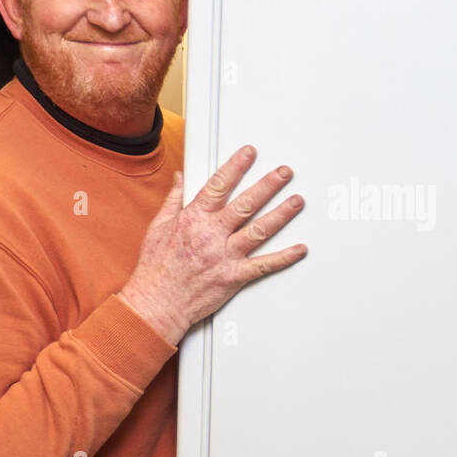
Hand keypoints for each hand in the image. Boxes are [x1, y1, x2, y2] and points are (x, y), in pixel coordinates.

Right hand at [119, 145, 306, 344]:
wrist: (157, 303)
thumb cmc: (157, 268)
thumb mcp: (158, 226)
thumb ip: (174, 199)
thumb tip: (180, 179)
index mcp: (194, 219)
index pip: (219, 186)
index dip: (236, 166)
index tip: (250, 153)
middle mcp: (212, 234)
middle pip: (246, 204)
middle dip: (269, 185)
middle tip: (284, 173)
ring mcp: (225, 255)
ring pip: (260, 230)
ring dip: (281, 214)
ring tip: (297, 201)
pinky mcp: (234, 276)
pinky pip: (264, 265)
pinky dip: (284, 257)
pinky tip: (299, 249)